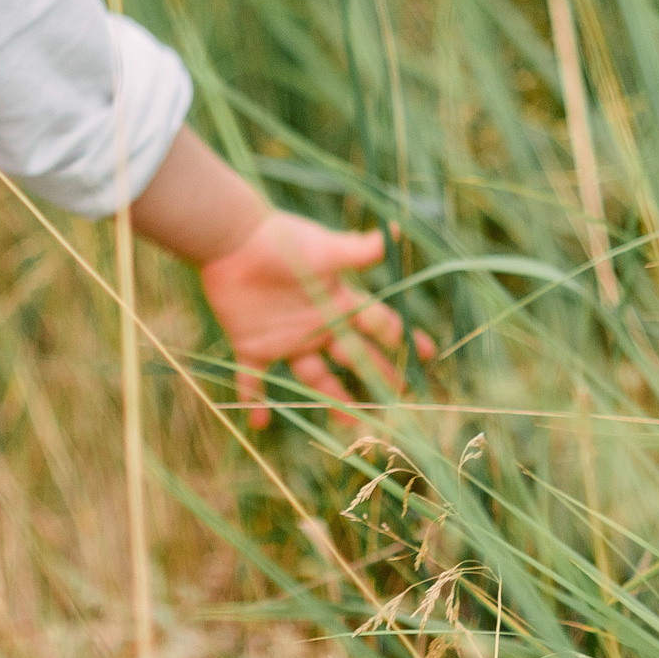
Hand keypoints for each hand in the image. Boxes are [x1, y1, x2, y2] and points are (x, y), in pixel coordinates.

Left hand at [198, 211, 432, 427]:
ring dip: (333, 401)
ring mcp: (286, 338)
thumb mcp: (324, 250)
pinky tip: (260, 424)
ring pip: (315, 378)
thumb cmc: (280, 242)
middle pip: (355, 358)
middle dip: (380, 377)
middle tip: (401, 402)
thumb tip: (394, 231)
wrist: (230, 241)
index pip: (378, 325)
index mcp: (337, 303)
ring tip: (350, 426)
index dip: (403, 338)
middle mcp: (317, 325)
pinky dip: (255, 399)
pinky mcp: (252, 345)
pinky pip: (255, 379)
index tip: (428, 355)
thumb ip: (358, 250)